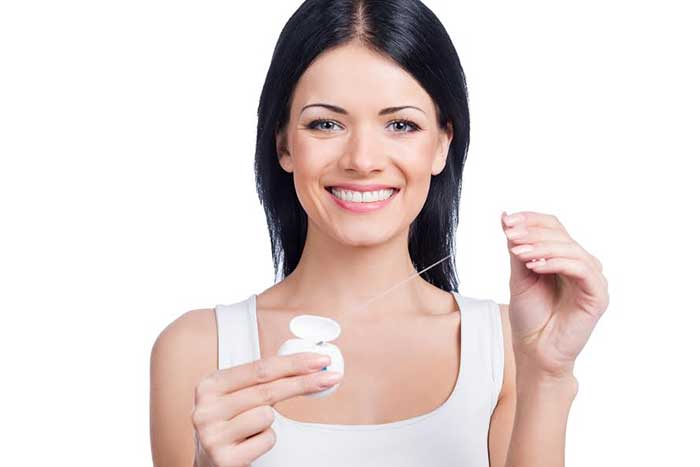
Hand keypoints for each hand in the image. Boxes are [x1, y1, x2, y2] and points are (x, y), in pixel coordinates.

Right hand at [192, 352, 341, 466]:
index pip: (260, 369)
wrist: (208, 464)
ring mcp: (214, 435)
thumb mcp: (234, 396)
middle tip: (329, 378)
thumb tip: (305, 367)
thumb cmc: (227, 425)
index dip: (293, 363)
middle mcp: (206, 409)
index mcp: (210, 386)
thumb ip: (261, 381)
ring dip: (269, 422)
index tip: (318, 361)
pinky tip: (249, 443)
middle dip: (304, 382)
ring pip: (268, 416)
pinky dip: (265, 440)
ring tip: (251, 428)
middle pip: (269, 390)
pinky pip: (267, 439)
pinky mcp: (225, 459)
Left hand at [501, 210, 608, 378]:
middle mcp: (582, 264)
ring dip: (541, 247)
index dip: (531, 220)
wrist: (536, 352)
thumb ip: (517, 248)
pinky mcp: (598, 295)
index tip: (507, 221)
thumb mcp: (519, 275)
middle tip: (509, 235)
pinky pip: (581, 269)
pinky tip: (534, 266)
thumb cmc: (530, 316)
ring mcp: (593, 279)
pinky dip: (556, 263)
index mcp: (565, 257)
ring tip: (518, 253)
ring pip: (570, 249)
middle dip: (532, 232)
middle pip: (561, 235)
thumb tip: (506, 215)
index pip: (553, 226)